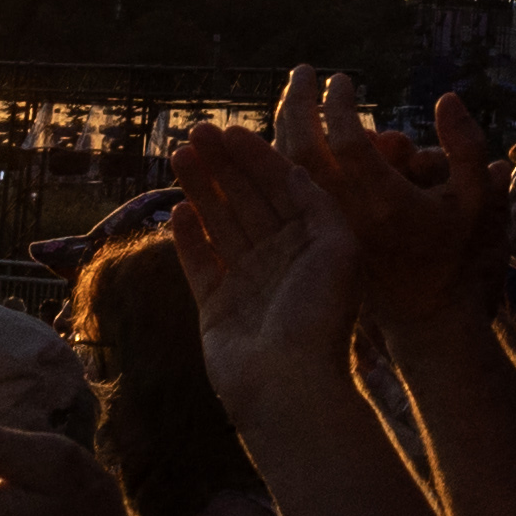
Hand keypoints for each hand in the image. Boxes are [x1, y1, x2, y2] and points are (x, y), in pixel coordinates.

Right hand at [169, 90, 373, 411]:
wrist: (289, 385)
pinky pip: (200, 262)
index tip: (231, 130)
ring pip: (220, 223)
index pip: (282, 187)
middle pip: (247, 199)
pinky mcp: (217, 307)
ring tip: (181, 155)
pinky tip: (177, 210)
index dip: (257, 157)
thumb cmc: (320, 317)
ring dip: (202, 188)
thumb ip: (317, 204)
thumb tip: (294, 170)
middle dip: (224, 164)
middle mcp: (281, 258)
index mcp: (314, 242)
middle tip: (197, 131)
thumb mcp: (338, 248)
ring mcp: (247, 281)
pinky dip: (189, 237)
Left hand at [289, 74, 511, 343]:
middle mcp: (348, 216)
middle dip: (299, 104)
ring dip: (279, 128)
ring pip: (286, 171)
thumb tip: (446, 98)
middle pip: (304, 151)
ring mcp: (325, 228)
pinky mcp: (314, 237)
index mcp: (386, 204)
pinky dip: (277, 157)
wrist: (425, 310)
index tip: (341, 79)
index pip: (347, 143)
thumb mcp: (478, 198)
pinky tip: (281, 133)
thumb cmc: (456, 249)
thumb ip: (467, 147)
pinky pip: (286, 190)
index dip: (339, 105)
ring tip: (288, 93)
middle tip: (303, 71)